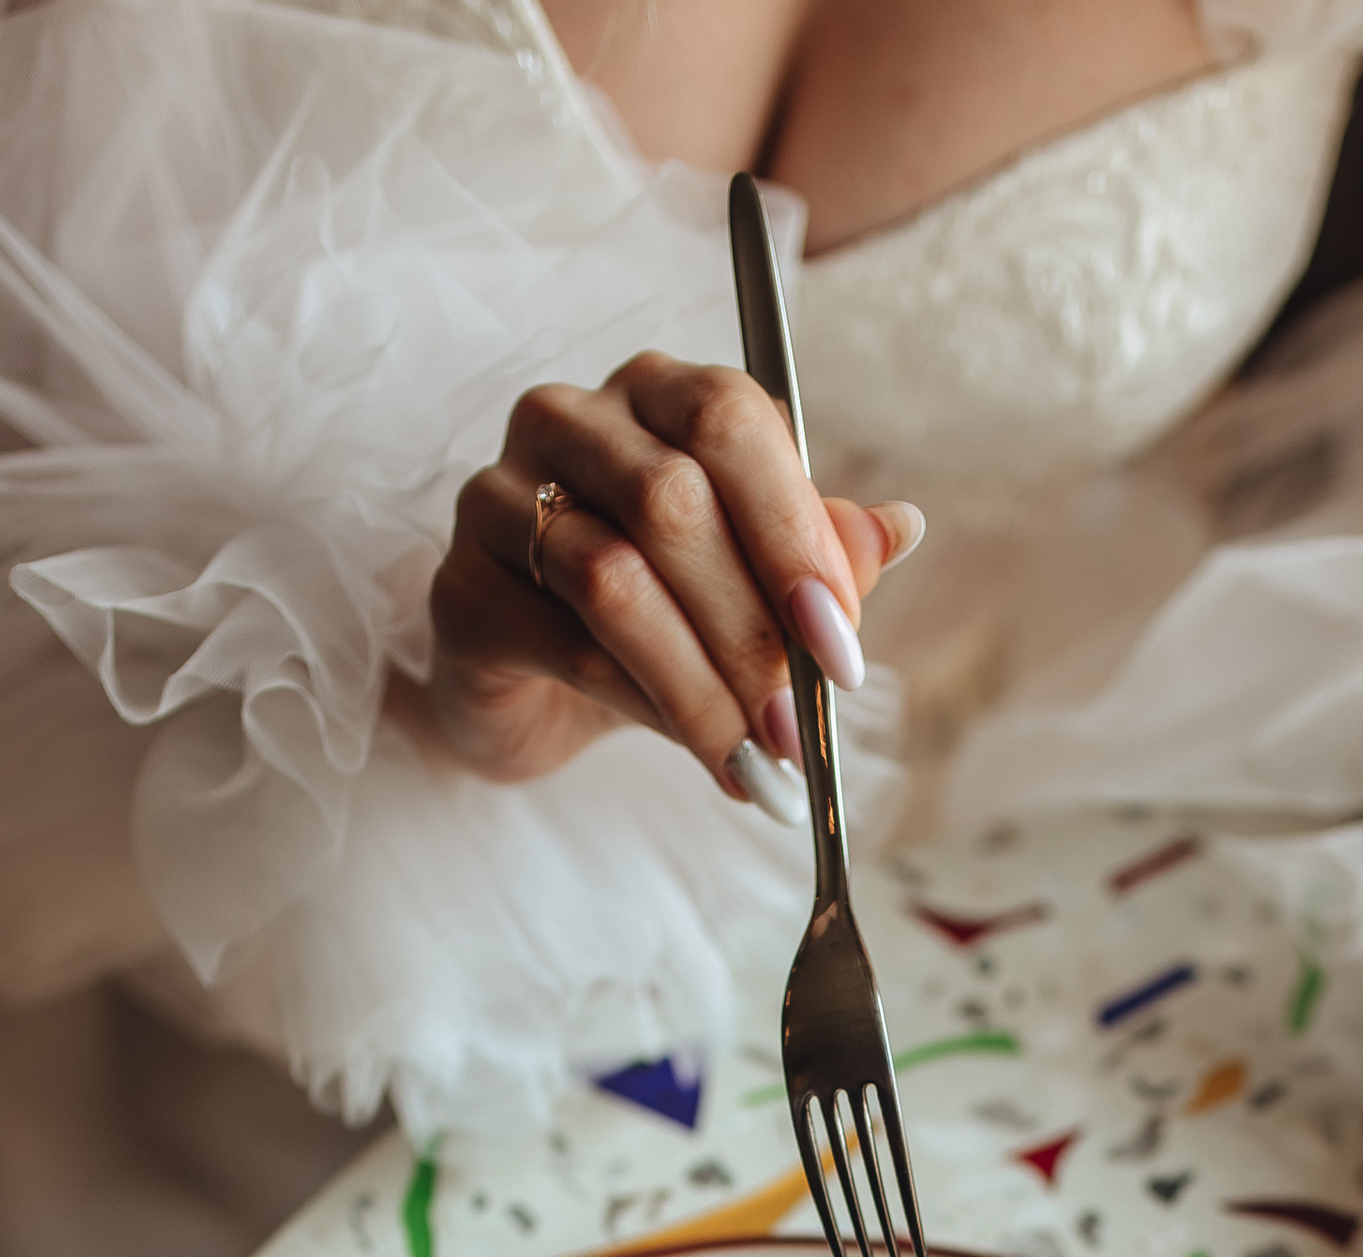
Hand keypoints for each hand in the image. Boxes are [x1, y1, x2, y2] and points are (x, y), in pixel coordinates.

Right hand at [405, 350, 921, 809]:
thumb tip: (900, 528)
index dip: (793, 532)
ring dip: (702, 684)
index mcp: (656, 392)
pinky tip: (706, 757)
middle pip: (673, 501)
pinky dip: (648, 710)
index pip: (730, 419)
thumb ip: (817, 551)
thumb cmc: (661, 612)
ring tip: (759, 758)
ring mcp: (500, 497)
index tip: (840, 643)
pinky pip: (565, 646)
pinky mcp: (462, 588)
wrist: (539, 685)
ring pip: (615, 580)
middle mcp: (570, 421)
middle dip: (752, 629)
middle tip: (800, 725)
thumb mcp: (751, 580)